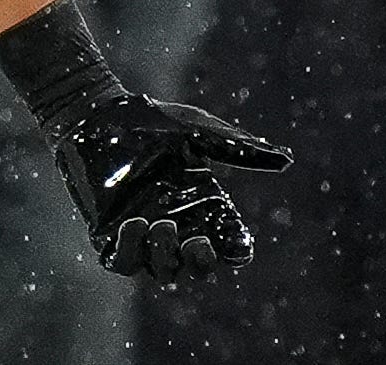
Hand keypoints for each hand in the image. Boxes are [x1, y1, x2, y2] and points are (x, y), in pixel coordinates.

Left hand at [53, 94, 292, 280]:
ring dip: (165, 257)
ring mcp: (142, 232)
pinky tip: (133, 225)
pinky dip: (131, 253)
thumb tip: (286, 160)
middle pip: (198, 268)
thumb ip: (239, 149)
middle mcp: (176, 224)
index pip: (228, 244)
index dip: (236, 251)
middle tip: (196, 242)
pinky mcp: (109, 233)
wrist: (100, 113)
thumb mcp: (200, 132)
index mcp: (202, 206)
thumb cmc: (152, 120)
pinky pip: (123, 263)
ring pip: (163, 271)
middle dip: (202, 264)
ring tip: (159, 223)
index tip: (236, 244)